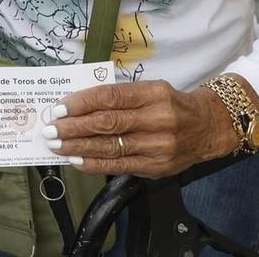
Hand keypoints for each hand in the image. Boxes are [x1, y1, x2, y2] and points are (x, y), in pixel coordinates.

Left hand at [46, 80, 238, 177]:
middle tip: (50, 129)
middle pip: (108, 123)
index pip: (110, 97)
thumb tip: (78, 105)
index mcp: (153, 93)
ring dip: (79, 148)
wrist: (208, 128)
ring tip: (57, 146)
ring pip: (111, 147)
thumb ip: (120, 97)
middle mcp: (157, 119)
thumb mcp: (151, 90)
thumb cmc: (171, 105)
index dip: (82, 103)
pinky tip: (77, 161)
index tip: (59, 107)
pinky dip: (94, 163)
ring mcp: (158, 146)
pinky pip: (119, 166)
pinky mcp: (156, 167)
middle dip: (74, 127)